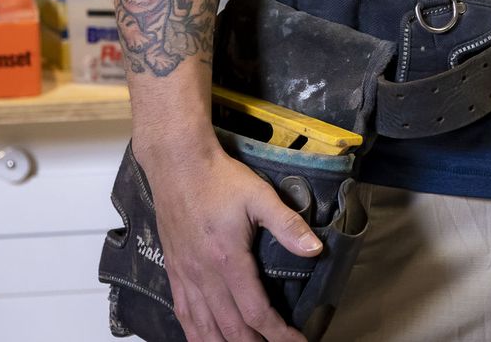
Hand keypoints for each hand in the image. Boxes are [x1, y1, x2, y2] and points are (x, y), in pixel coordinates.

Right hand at [138, 134, 321, 341]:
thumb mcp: (261, 197)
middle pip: (230, 328)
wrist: (178, 166)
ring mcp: (186, 276)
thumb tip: (315, 249)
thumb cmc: (219, 179)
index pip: (256, 311)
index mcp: (228, 261)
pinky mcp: (175, 271)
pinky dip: (196, 333)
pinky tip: (205, 338)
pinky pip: (183, 313)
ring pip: (203, 327)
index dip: (278, 333)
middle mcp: (204, 276)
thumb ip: (288, 225)